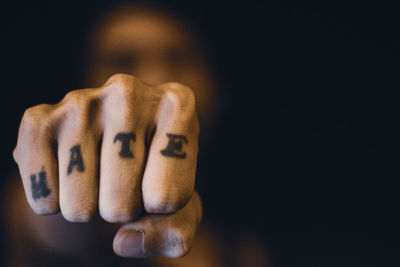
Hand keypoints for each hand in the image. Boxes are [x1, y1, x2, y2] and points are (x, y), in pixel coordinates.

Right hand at [13, 74, 201, 256]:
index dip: (160, 208)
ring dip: (90, 207)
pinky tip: (68, 176)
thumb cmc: (155, 173)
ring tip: (99, 176)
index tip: (159, 187)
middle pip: (122, 203)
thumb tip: (124, 241)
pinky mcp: (40, 119)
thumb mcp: (180, 204)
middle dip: (123, 209)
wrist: (112, 146)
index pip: (168, 198)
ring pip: (81, 205)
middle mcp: (130, 92)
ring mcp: (82, 101)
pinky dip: (53, 202)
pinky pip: (43, 192)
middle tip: (126, 182)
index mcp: (179, 105)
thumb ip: (176, 231)